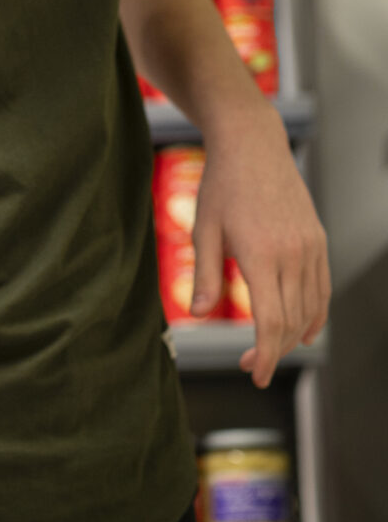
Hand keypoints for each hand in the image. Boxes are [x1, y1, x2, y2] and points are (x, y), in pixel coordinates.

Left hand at [191, 104, 329, 385]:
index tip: (254, 375)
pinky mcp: (317, 240)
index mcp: (262, 254)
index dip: (264, 354)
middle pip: (292, 321)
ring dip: (293, 336)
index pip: (271, 321)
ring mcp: (311, 247)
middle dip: (273, 351)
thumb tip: (198, 315)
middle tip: (248, 366)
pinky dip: (316, 315)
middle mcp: (294, 254)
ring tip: (268, 350)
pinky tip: (304, 332)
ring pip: (311, 308)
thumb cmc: (221, 186)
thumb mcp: (204, 231)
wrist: (253, 146)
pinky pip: (322, 289)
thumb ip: (204, 275)